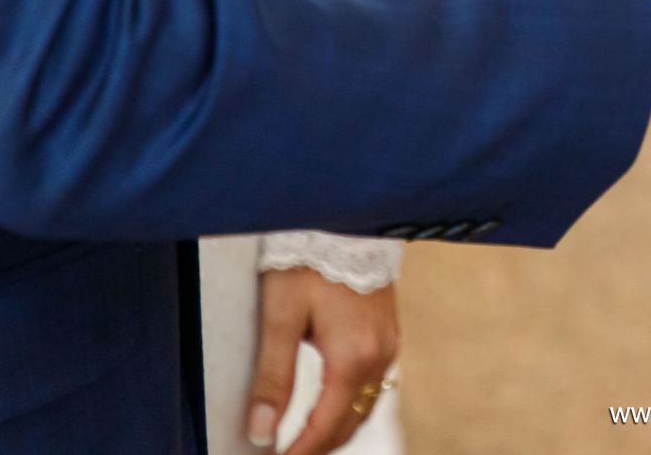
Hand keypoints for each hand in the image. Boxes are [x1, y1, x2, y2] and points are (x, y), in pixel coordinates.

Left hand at [245, 269, 397, 454]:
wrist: (345, 219)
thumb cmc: (308, 262)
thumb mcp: (280, 317)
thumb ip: (272, 377)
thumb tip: (260, 432)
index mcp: (352, 358)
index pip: (326, 428)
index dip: (299, 454)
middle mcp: (379, 357)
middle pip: (349, 424)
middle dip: (318, 448)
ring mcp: (389, 344)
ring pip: (364, 406)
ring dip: (335, 430)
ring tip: (302, 443)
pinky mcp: (389, 332)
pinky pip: (372, 385)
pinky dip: (349, 406)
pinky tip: (328, 407)